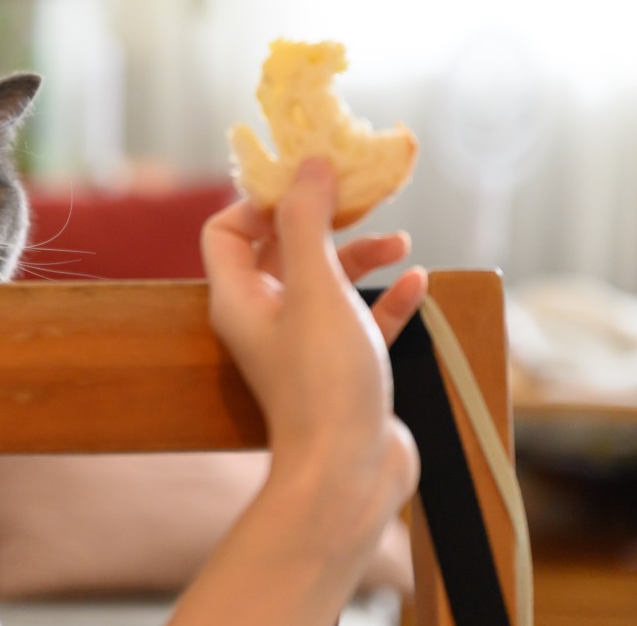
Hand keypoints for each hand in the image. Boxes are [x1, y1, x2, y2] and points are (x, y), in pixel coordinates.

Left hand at [202, 158, 423, 470]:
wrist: (349, 475)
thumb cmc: (323, 380)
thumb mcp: (315, 289)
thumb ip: (308, 223)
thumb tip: (308, 166)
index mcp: (239, 298)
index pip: (227, 230)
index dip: (261, 201)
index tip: (307, 183)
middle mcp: (264, 318)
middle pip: (283, 249)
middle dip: (321, 220)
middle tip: (360, 195)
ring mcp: (303, 346)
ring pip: (326, 282)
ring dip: (361, 256)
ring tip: (400, 240)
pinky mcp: (342, 368)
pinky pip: (361, 320)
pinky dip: (385, 299)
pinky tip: (416, 282)